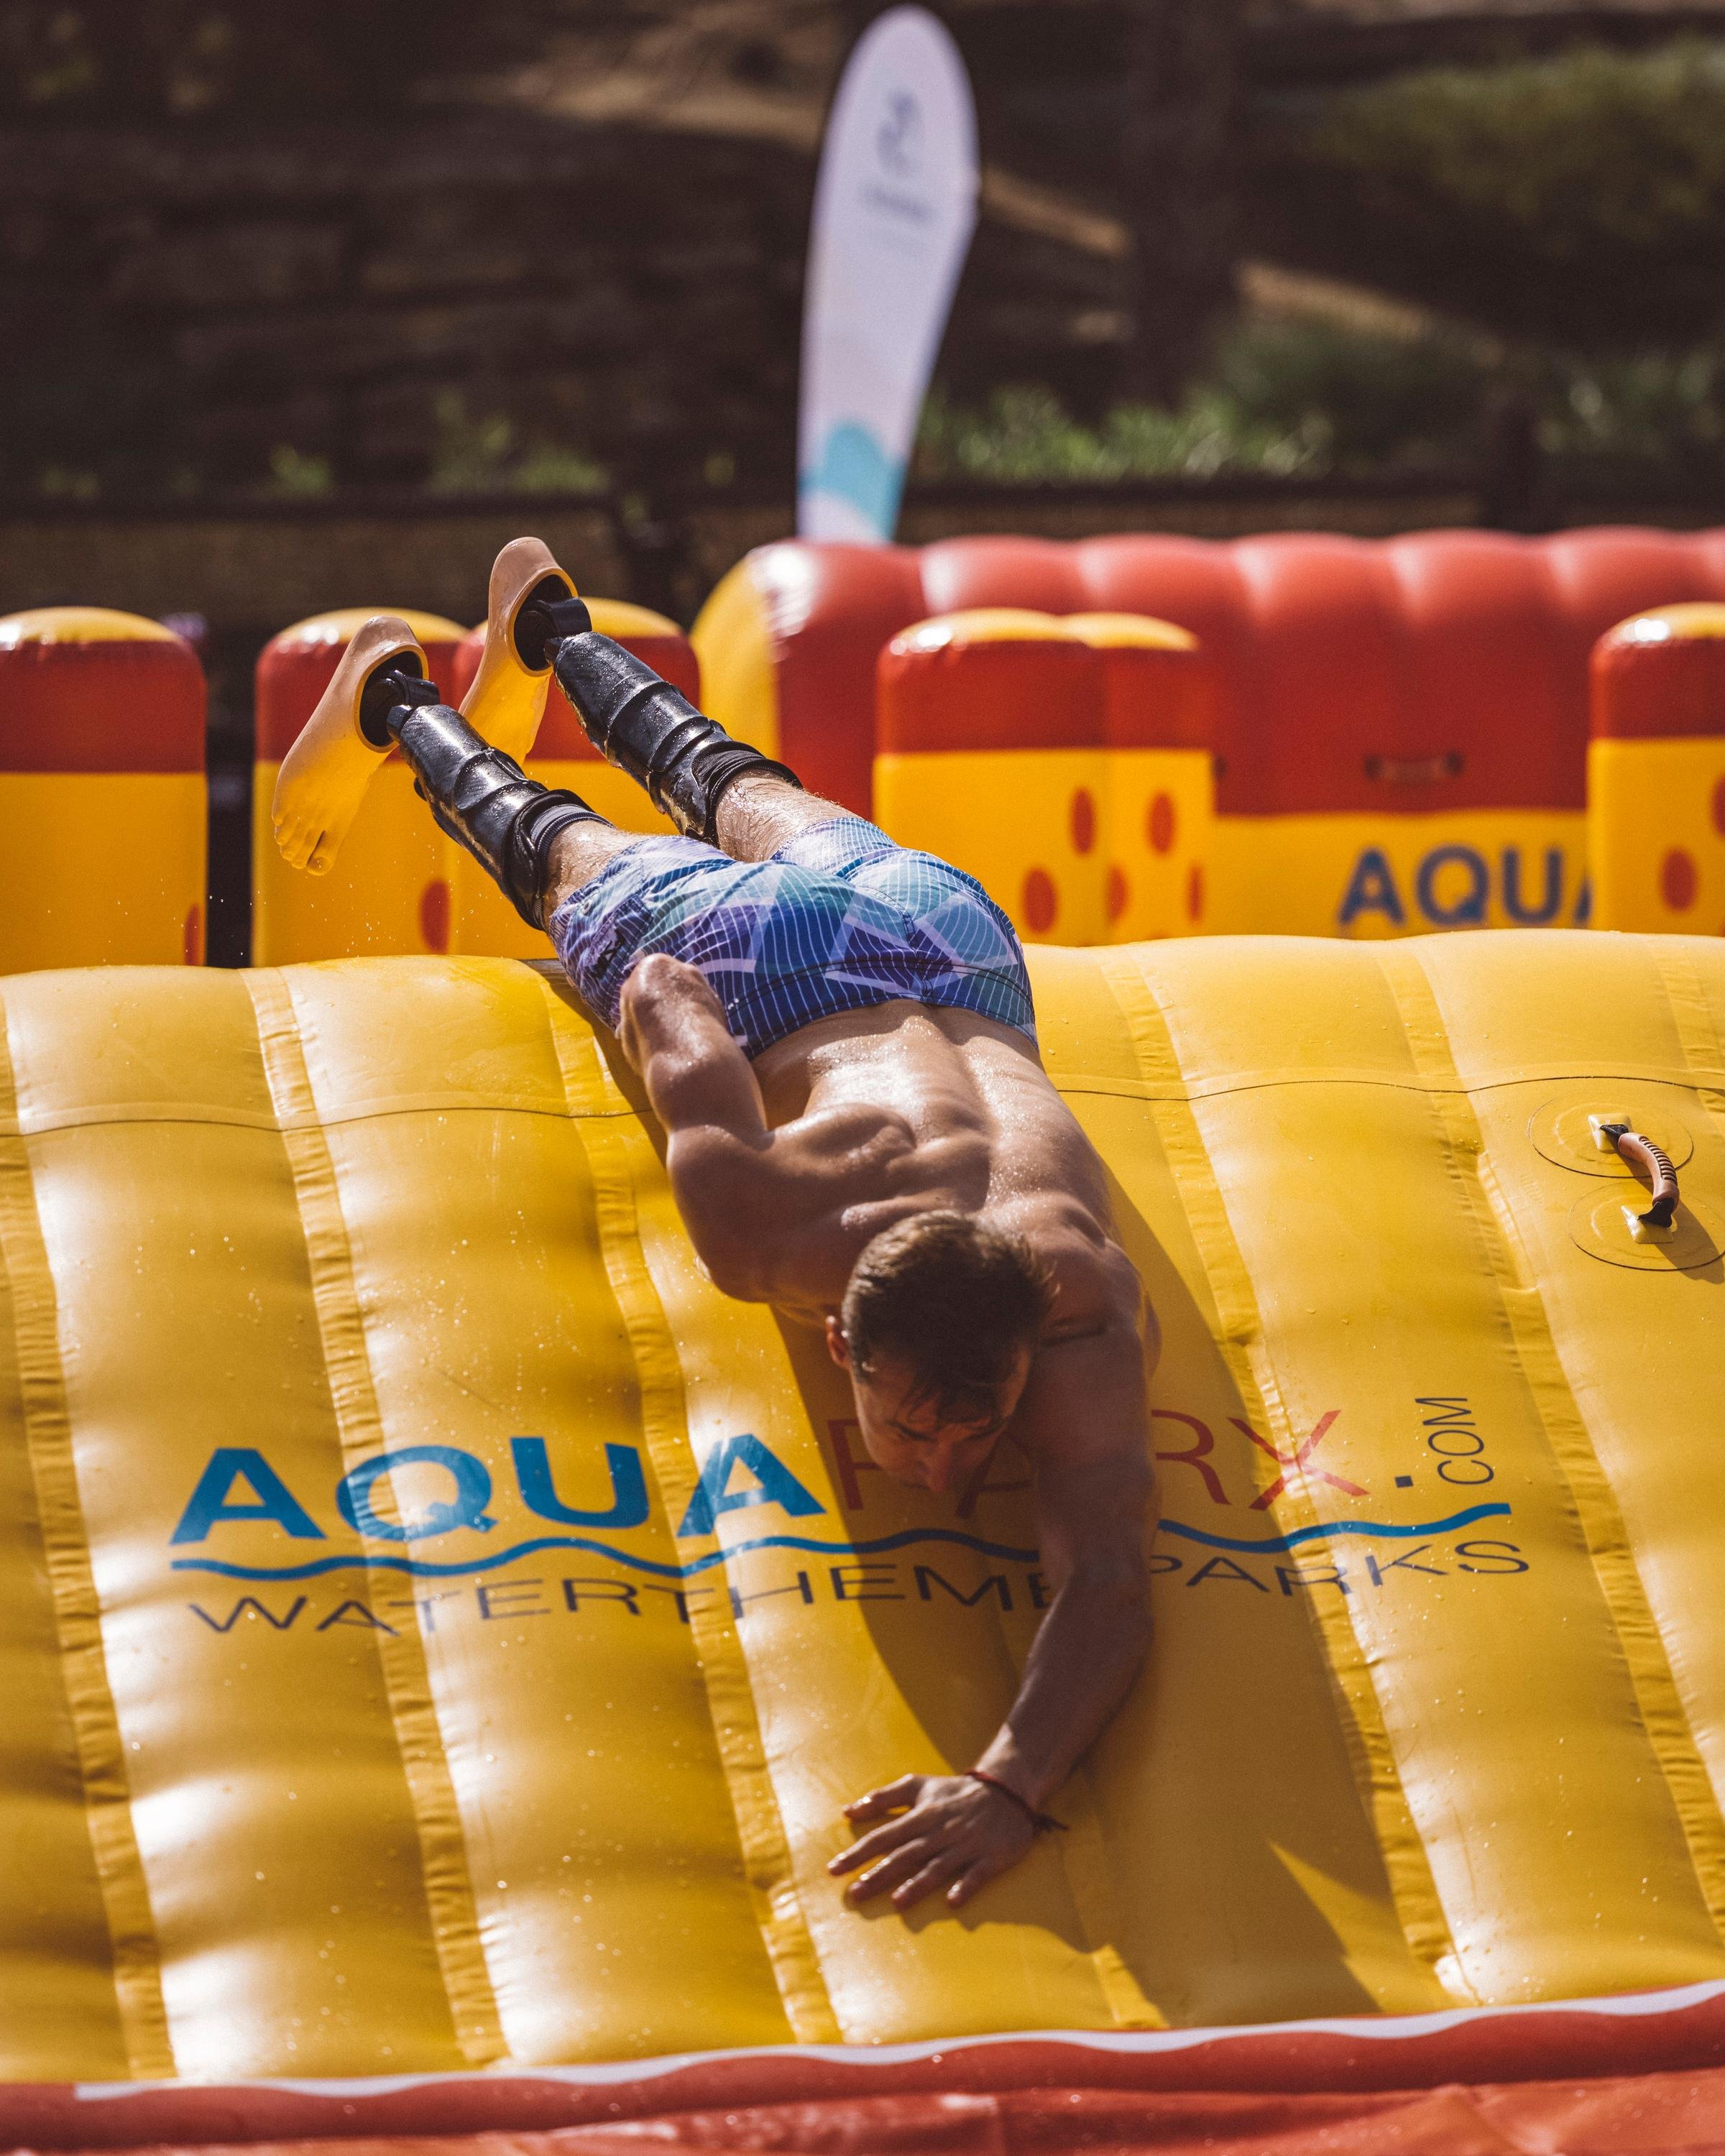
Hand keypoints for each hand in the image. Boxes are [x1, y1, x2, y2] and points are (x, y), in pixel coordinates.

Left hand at [827, 1773, 1035, 1912]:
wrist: (1005, 1791)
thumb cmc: (955, 1792)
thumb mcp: (919, 1785)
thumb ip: (884, 1797)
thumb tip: (849, 1810)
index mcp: (922, 1815)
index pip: (884, 1835)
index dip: (859, 1852)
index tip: (835, 1868)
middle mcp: (940, 1832)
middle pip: (905, 1855)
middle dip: (879, 1874)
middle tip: (855, 1893)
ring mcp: (965, 1845)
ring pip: (938, 1867)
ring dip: (918, 1884)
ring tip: (897, 1901)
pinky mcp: (990, 1857)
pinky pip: (976, 1874)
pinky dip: (965, 1885)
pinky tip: (953, 1900)